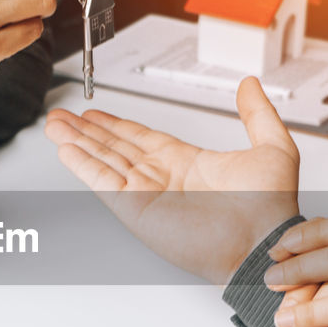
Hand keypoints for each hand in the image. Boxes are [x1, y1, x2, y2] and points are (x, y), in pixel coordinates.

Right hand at [45, 77, 300, 283]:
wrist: (262, 241)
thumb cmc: (271, 208)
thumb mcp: (272, 147)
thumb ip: (257, 114)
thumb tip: (251, 85)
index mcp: (186, 163)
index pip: (141, 138)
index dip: (116, 125)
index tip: (95, 114)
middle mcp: (162, 178)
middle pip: (114, 147)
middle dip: (86, 131)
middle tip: (62, 117)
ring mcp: (146, 194)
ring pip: (103, 161)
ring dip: (78, 143)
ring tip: (55, 126)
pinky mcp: (137, 209)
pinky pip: (104, 182)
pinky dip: (83, 165)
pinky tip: (66, 150)